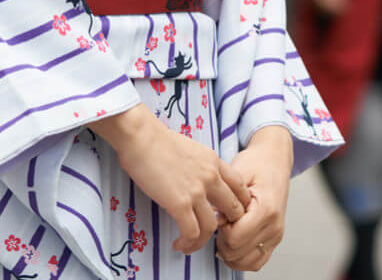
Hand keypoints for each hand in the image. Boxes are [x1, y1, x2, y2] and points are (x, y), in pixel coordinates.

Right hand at [90, 104, 250, 254]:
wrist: (141, 136)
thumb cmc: (157, 140)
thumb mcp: (191, 148)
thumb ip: (200, 165)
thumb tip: (196, 180)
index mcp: (214, 161)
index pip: (240, 188)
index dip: (238, 205)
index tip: (224, 215)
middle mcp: (212, 176)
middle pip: (234, 209)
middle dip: (226, 227)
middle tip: (211, 234)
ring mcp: (197, 191)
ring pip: (213, 227)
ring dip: (202, 242)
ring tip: (190, 245)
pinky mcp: (180, 203)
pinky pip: (192, 232)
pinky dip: (187, 243)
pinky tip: (178, 244)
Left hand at [217, 126, 292, 271]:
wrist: (274, 160)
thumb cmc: (256, 164)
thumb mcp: (238, 174)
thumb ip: (227, 197)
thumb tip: (216, 220)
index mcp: (266, 210)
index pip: (235, 238)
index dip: (221, 229)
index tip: (220, 214)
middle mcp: (274, 226)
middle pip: (237, 252)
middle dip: (222, 240)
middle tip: (221, 221)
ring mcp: (276, 235)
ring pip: (246, 262)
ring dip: (230, 251)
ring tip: (226, 231)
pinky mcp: (275, 239)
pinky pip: (256, 262)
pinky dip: (240, 259)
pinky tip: (232, 243)